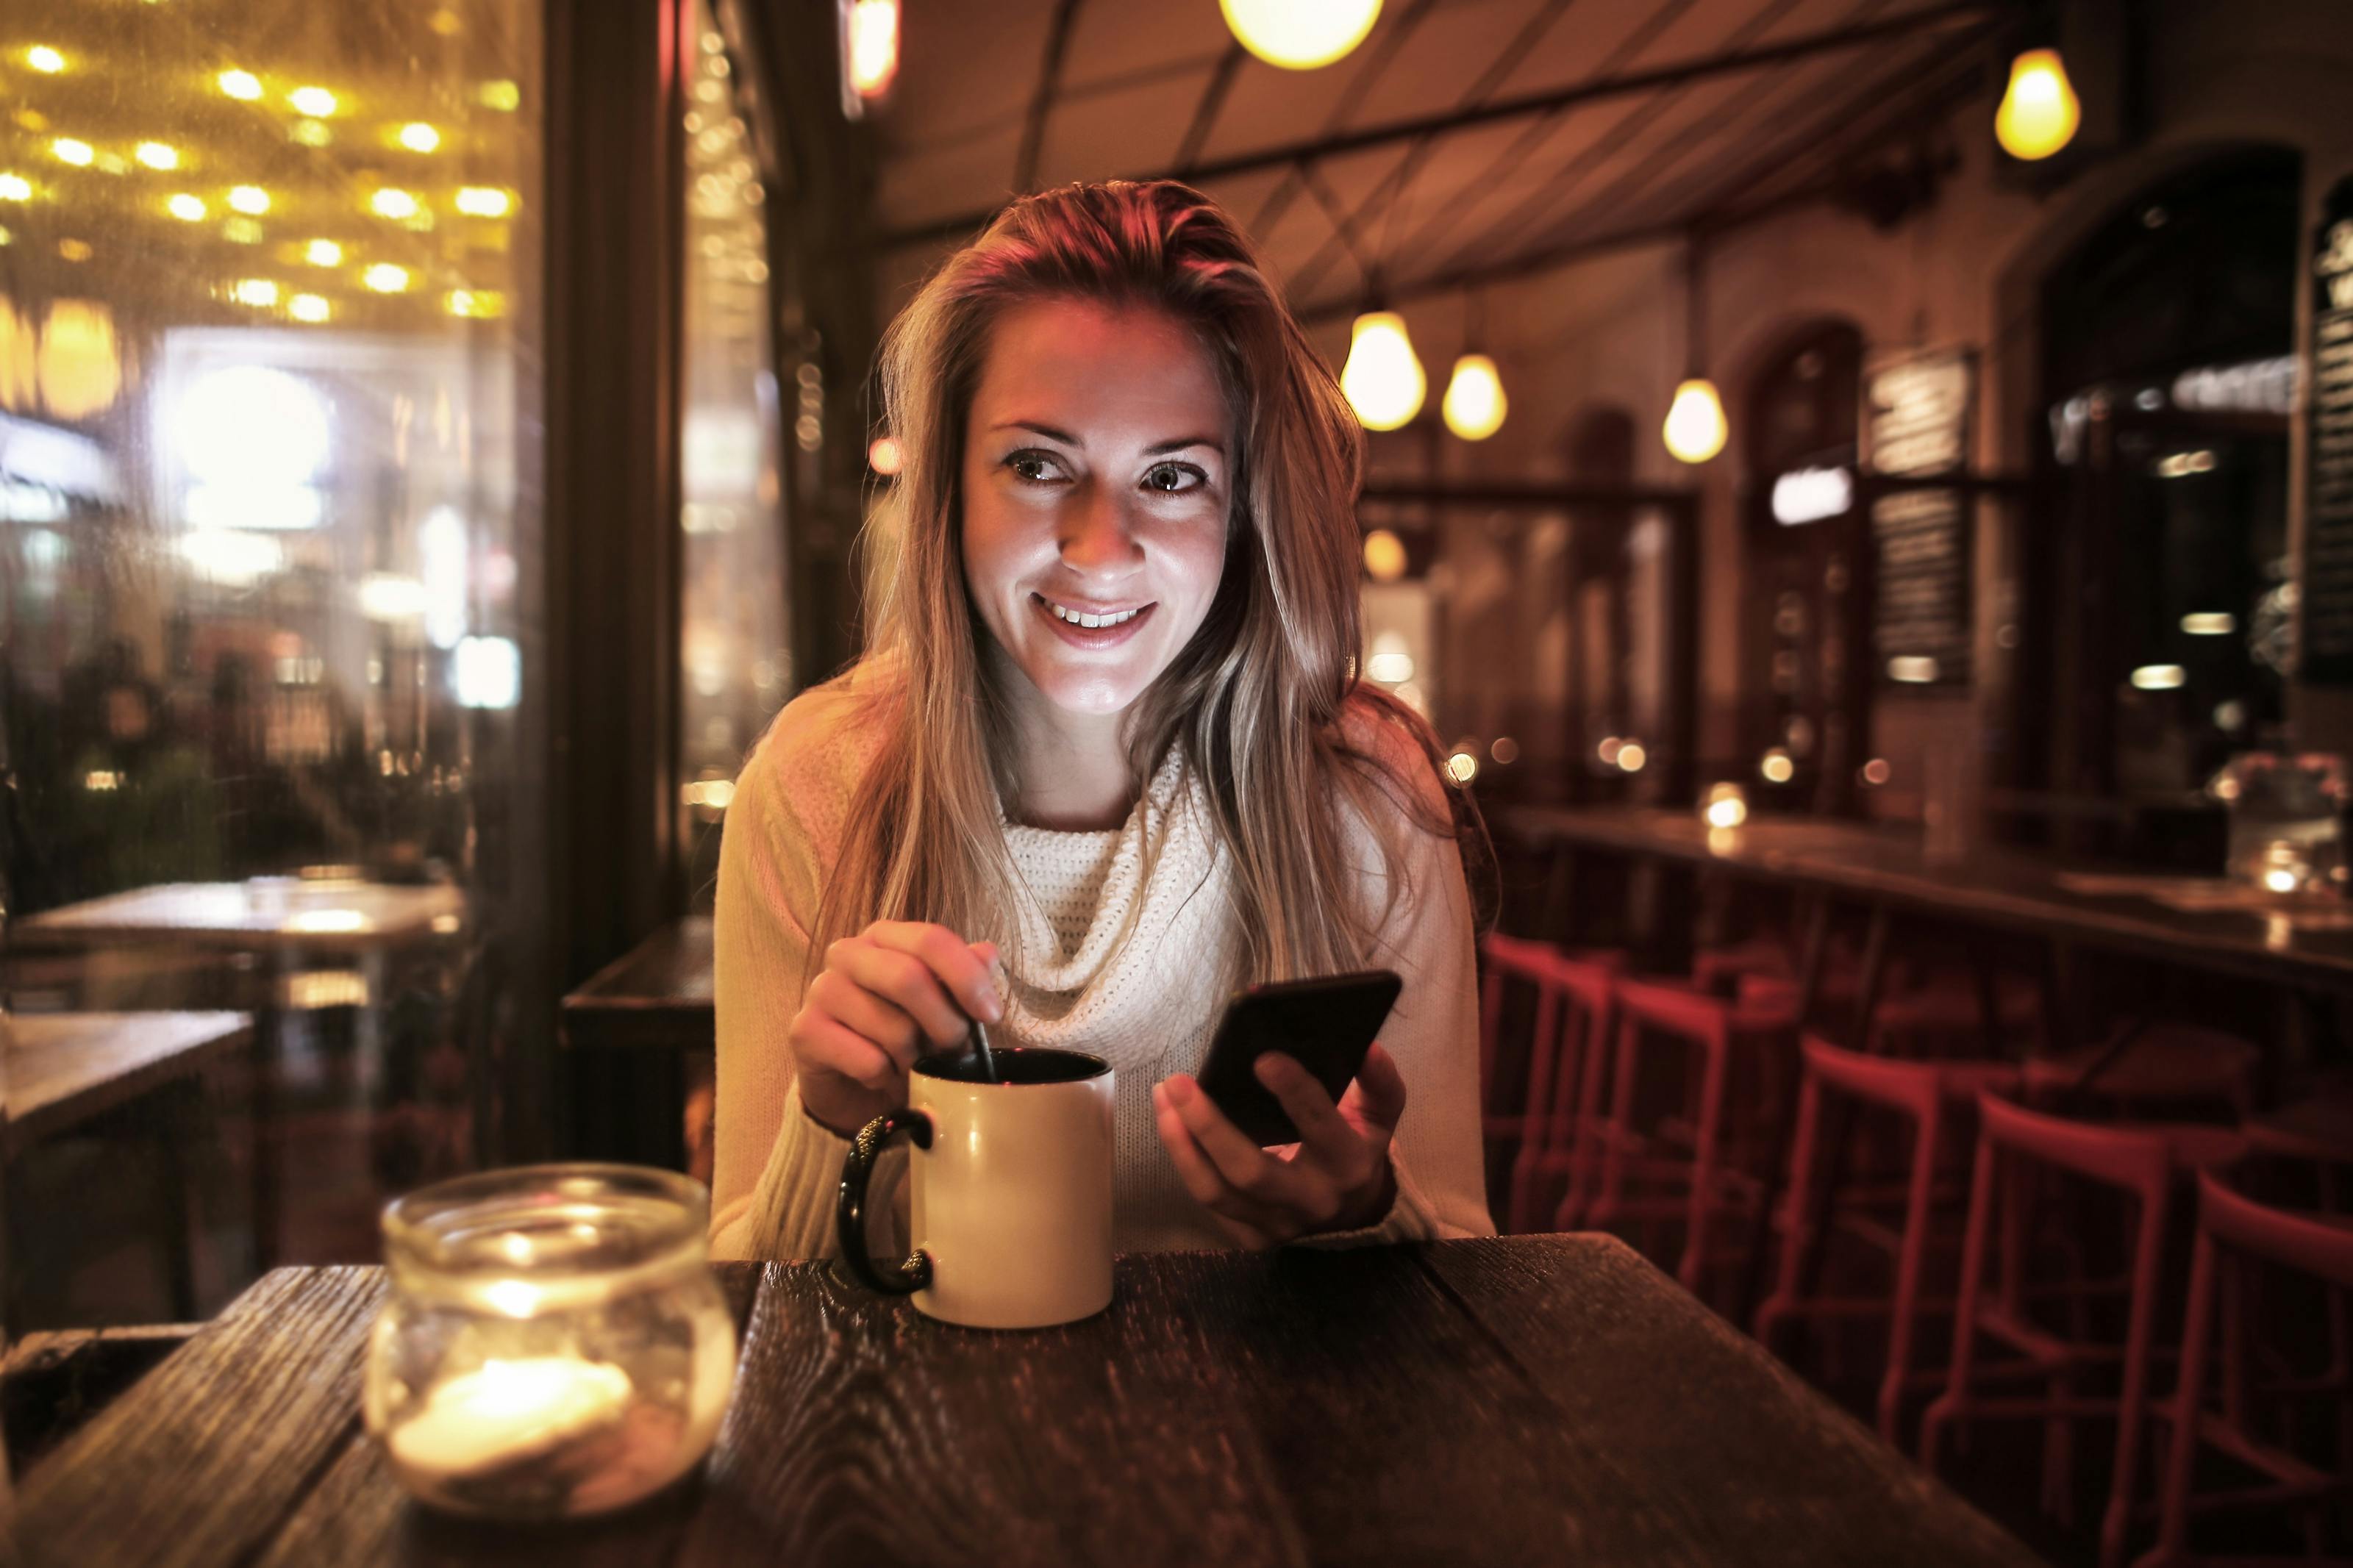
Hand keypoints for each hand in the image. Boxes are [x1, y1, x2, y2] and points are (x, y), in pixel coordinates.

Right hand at [790, 921, 1003, 1137]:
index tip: (991, 1014)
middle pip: (909, 978)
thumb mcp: (945, 1006)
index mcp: (885, 936)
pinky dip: (886, 1076)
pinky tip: (881, 1075)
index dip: (967, 977)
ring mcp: (821, 989)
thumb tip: (987, 954)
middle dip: (946, 1024)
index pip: (930, 939)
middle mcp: (848, 953)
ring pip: (891, 1027)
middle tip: (956, 1050)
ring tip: (912, 1063)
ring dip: (915, 1057)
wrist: (856, 1088)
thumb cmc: (905, 1037)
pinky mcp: (804, 1031)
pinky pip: (867, 1060)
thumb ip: (967, 976)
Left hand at [1152, 1045, 1406, 1249]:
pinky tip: (1171, 1124)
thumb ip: (1379, 1081)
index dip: (1293, 1092)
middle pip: (1251, 1171)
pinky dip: (1185, 1161)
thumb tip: (1367, 1047)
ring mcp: (1277, 1225)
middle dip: (1209, 1126)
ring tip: (1163, 1098)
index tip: (1263, 1058)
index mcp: (1348, 1166)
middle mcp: (1312, 1201)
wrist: (1354, 1210)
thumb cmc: (1358, 1147)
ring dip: (1181, 1144)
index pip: (1319, 1127)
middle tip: (1179, 1082)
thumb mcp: (1379, 1114)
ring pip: (1216, 1193)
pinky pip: (1208, 1201)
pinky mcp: (1251, 1236)